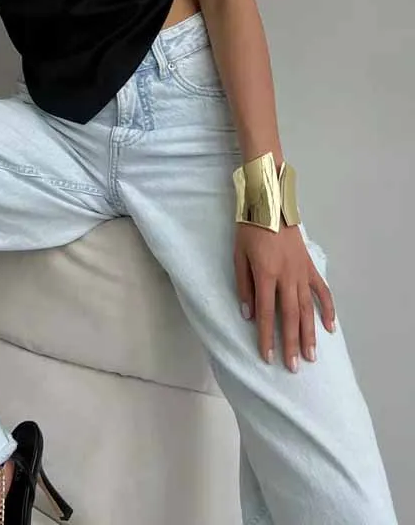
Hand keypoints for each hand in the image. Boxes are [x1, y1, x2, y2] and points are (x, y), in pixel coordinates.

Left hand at [234, 220, 335, 370]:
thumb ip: (244, 285)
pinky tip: (330, 327)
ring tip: (311, 356)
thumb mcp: (238, 254)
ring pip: (307, 308)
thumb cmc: (249, 227)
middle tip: (293, 367)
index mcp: (266, 273)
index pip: (266, 312)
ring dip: (309, 333)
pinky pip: (322, 290)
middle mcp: (286, 276)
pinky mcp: (310, 265)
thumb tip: (248, 313)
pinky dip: (328, 309)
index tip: (267, 356)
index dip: (266, 336)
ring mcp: (301, 271)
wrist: (270, 202)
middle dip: (291, 343)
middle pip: (290, 316)